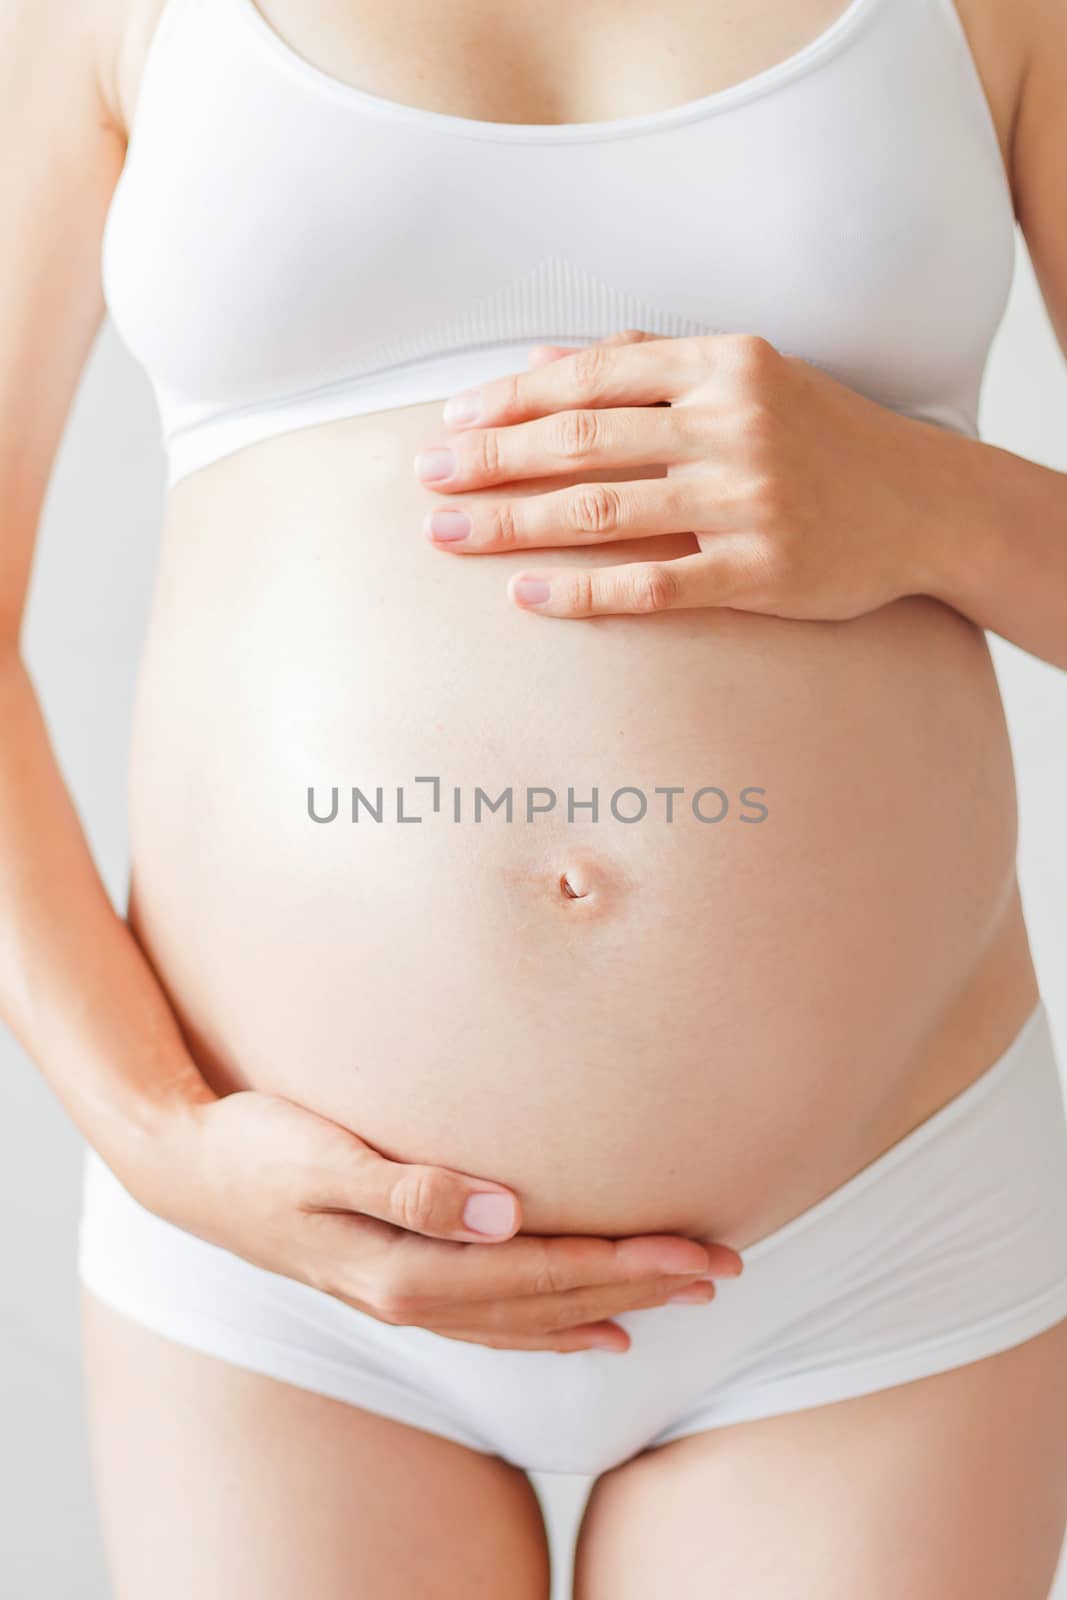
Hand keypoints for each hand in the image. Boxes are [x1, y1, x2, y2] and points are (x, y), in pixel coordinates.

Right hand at [126, 1088, 742, 1353]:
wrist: (186, 1171)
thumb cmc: (257, 1150)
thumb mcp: (324, 1155)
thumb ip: (411, 1185)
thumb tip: (502, 1209)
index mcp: (406, 1268)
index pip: (546, 1272)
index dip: (629, 1265)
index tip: (701, 1253)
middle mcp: (414, 1296)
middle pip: (553, 1301)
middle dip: (643, 1286)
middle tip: (725, 1272)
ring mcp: (405, 1298)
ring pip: (531, 1318)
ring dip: (609, 1306)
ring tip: (678, 1300)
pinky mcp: (396, 1283)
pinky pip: (495, 1322)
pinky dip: (551, 1328)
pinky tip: (588, 1328)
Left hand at [416, 329, 946, 620]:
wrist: (925, 504)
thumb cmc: (821, 435)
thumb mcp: (745, 376)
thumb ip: (647, 361)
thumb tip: (541, 358)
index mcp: (725, 363)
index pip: (593, 374)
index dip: (511, 398)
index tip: (450, 420)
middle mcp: (733, 424)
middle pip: (581, 440)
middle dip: (490, 459)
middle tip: (425, 479)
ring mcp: (748, 500)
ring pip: (603, 511)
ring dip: (512, 524)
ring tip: (447, 537)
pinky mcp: (761, 572)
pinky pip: (652, 585)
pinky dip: (580, 592)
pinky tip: (524, 597)